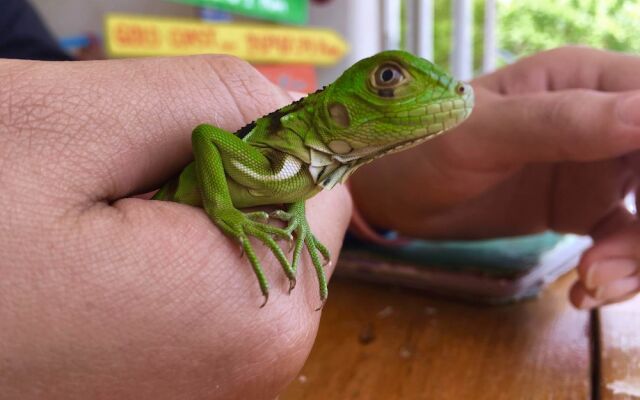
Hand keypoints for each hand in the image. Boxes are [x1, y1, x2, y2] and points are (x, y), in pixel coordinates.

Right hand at [0, 56, 350, 398]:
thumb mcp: (70, 124)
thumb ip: (211, 97)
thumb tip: (285, 108)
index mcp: (253, 316)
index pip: (320, 189)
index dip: (259, 141)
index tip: (186, 130)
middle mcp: (248, 369)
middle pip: (280, 223)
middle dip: (215, 179)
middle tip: (110, 180)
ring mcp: (207, 385)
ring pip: (234, 250)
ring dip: (177, 214)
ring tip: (83, 224)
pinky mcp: (164, 380)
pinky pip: (195, 288)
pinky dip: (157, 255)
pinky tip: (86, 259)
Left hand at [349, 46, 639, 308]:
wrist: (391, 189)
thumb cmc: (419, 143)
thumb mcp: (480, 132)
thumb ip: (560, 122)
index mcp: (586, 81)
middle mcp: (604, 120)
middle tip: (622, 262)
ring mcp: (596, 165)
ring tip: (593, 283)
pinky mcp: (583, 206)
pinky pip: (625, 240)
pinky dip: (618, 271)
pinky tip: (585, 291)